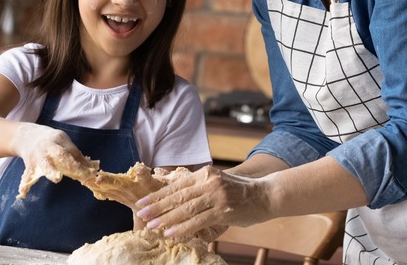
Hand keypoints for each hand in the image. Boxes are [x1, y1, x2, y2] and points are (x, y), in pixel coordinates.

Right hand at [11, 122, 98, 197]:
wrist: (26, 136)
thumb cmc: (51, 142)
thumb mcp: (63, 143)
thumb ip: (75, 155)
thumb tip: (91, 169)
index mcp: (59, 139)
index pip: (72, 152)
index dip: (81, 163)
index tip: (90, 173)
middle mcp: (48, 146)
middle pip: (59, 154)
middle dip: (68, 162)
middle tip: (79, 172)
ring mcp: (38, 155)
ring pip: (44, 164)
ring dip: (51, 171)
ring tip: (56, 178)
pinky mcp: (29, 164)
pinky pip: (27, 175)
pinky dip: (25, 184)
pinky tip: (23, 193)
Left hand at [82, 162, 165, 207]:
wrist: (156, 213)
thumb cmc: (163, 193)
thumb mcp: (170, 185)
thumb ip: (166, 176)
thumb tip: (159, 169)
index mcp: (149, 185)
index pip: (147, 178)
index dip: (143, 173)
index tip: (139, 168)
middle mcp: (136, 191)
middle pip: (122, 185)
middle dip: (110, 181)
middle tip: (99, 178)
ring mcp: (127, 196)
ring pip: (112, 190)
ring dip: (99, 186)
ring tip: (87, 181)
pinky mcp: (122, 199)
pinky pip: (109, 194)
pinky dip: (98, 190)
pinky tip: (87, 185)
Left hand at [135, 165, 268, 237]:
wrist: (265, 195)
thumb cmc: (238, 192)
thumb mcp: (216, 182)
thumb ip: (196, 186)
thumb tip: (172, 188)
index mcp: (204, 174)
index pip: (176, 185)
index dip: (158, 194)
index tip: (142, 202)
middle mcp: (209, 182)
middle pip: (178, 196)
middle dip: (157, 206)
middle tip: (141, 213)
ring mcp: (216, 196)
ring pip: (186, 209)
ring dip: (167, 218)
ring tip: (152, 225)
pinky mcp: (223, 211)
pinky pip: (198, 220)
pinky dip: (183, 227)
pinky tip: (171, 233)